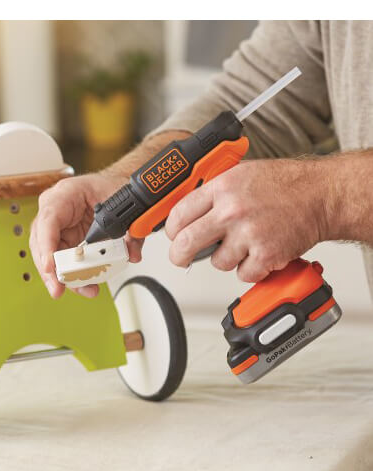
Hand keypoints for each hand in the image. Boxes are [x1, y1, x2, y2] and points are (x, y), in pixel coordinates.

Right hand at [30, 173, 144, 298]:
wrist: (116, 188)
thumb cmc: (111, 188)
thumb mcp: (124, 206)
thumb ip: (131, 231)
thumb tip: (132, 254)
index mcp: (66, 194)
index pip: (49, 220)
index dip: (46, 245)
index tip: (50, 266)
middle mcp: (56, 210)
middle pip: (42, 242)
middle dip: (49, 269)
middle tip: (58, 288)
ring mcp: (58, 226)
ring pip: (48, 255)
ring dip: (62, 276)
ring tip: (83, 289)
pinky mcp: (64, 240)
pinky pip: (62, 260)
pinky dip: (72, 275)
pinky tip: (84, 284)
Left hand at [165, 158, 329, 281]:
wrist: (320, 195)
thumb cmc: (283, 184)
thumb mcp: (240, 175)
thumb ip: (213, 193)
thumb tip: (187, 213)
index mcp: (222, 188)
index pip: (178, 215)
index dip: (171, 230)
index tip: (174, 236)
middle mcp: (231, 211)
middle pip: (186, 243)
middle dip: (179, 255)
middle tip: (181, 258)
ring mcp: (248, 234)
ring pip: (217, 263)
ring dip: (227, 259)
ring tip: (244, 243)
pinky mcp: (266, 255)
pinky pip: (243, 274)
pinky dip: (250, 269)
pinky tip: (260, 252)